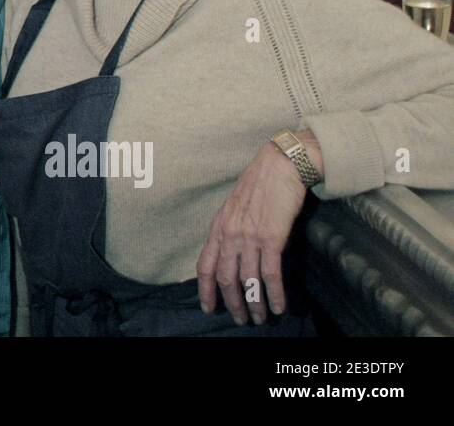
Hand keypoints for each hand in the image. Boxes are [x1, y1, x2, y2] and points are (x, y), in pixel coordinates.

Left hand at [196, 134, 320, 324]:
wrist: (280, 166)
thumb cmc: (259, 185)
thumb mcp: (234, 207)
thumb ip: (230, 230)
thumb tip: (230, 253)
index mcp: (219, 227)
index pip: (204, 265)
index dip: (205, 289)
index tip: (208, 307)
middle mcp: (229, 234)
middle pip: (225, 278)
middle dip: (232, 303)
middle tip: (240, 319)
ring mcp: (249, 237)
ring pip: (247, 280)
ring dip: (254, 304)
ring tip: (260, 318)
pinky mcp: (271, 238)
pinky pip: (270, 274)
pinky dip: (274, 294)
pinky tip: (279, 306)